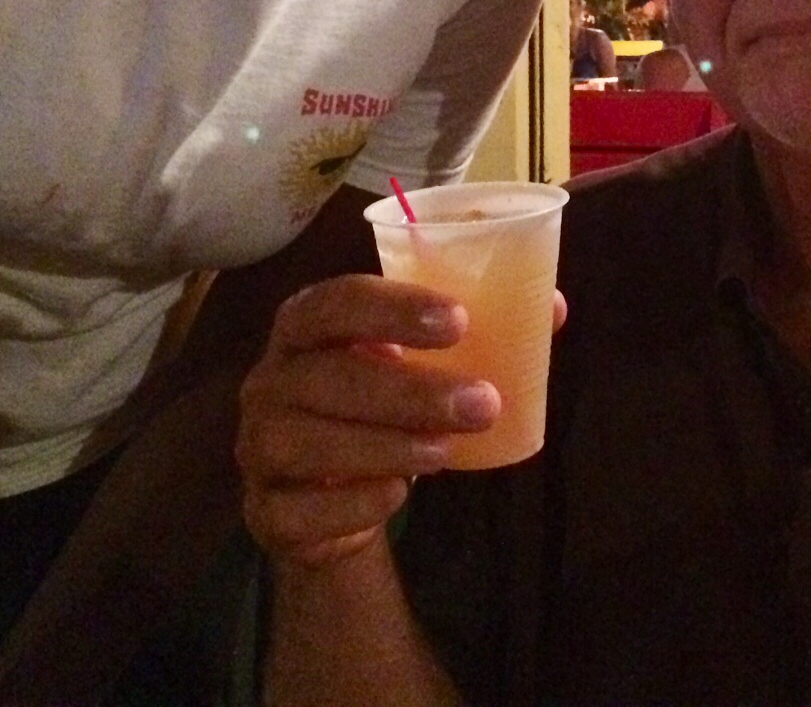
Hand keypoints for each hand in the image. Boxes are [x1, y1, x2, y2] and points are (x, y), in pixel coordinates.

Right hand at [236, 275, 500, 566]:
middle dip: (409, 390)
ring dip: (384, 444)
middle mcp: (270, 380)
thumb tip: (553, 308)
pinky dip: (351, 502)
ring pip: (305, 441)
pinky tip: (398, 494)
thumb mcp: (418, 362)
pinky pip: (297, 508)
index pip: (336, 301)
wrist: (327, 498)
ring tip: (447, 449)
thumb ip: (479, 331)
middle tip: (483, 401)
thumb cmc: (378, 405)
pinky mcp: (264, 510)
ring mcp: (258, 446)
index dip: (393, 307)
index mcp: (306, 326)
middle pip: (326, 376)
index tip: (459, 320)